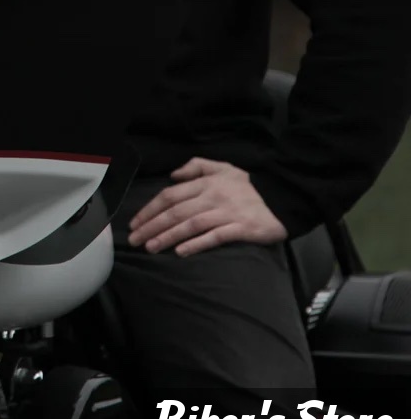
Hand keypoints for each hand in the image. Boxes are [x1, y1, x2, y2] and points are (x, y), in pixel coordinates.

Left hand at [127, 158, 287, 256]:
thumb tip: (172, 175)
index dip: (149, 210)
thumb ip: (196, 167)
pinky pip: (215, 237)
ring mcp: (227, 213)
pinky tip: (181, 252)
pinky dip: (196, 244)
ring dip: (167, 237)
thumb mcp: (223, 168)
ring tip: (151, 248)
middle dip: (151, 226)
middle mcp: (212, 197)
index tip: (134, 223)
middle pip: (175, 212)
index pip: (169, 196)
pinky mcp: (241, 228)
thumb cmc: (249, 186)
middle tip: (134, 240)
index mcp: (205, 183)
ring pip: (190, 225)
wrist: (284, 197)